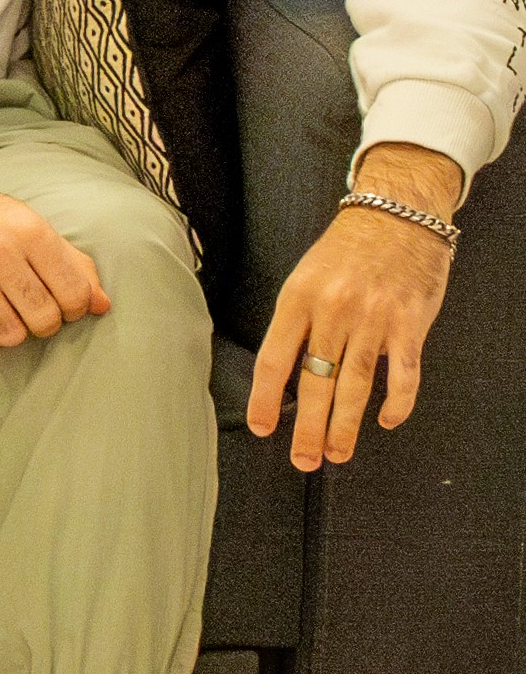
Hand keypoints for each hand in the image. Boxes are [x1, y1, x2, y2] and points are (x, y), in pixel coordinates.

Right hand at [0, 174, 109, 370]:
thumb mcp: (34, 229)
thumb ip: (74, 265)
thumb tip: (102, 306)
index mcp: (28, 231)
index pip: (74, 293)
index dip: (75, 307)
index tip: (61, 303)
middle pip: (44, 318)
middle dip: (45, 323)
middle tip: (32, 311)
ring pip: (11, 334)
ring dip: (13, 334)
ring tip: (6, 318)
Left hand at [247, 144, 460, 470]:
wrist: (398, 214)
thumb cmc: (348, 248)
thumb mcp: (307, 275)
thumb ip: (300, 321)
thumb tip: (287, 372)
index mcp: (298, 298)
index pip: (275, 360)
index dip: (267, 399)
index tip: (263, 429)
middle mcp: (334, 311)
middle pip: (316, 381)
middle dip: (308, 427)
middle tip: (303, 459)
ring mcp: (374, 319)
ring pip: (355, 384)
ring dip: (345, 425)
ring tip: (337, 453)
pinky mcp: (410, 323)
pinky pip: (404, 373)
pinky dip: (396, 403)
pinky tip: (385, 422)